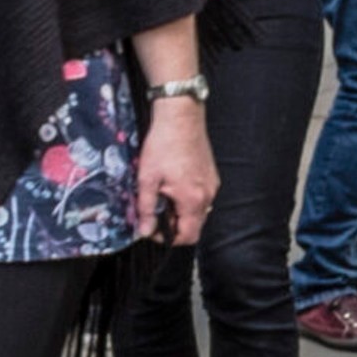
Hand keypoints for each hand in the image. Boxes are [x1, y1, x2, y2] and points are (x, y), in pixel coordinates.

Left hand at [134, 88, 217, 245]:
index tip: (153, 229)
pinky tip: (174, 183)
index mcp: (191, 200)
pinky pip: (202, 196)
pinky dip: (188, 198)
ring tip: (163, 194)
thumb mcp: (147, 178)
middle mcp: (207, 196)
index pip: (188, 236)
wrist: (181, 118)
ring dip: (181, 210)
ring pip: (198, 211)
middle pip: (194, 225)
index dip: (169, 239)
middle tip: (154, 210)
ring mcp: (212, 185)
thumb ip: (146, 208)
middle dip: (174, 223)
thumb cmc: (163, 145)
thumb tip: (144, 230)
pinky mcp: (212, 176)